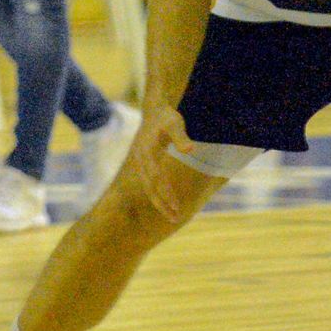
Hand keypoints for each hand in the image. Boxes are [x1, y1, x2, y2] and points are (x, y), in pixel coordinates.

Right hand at [134, 104, 194, 220]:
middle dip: (162, 204)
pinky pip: (148, 184)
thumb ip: (181, 137)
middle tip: (175, 219)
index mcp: (147, 151)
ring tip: (173, 217)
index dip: (166, 192)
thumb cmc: (167, 117)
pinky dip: (156, 195)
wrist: (154, 110)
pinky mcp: (142, 164)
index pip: (157, 177)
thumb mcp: (175, 123)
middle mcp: (141, 159)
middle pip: (149, 186)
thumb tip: (190, 150)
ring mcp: (140, 162)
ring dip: (159, 203)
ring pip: (148, 187)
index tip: (177, 206)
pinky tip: (166, 204)